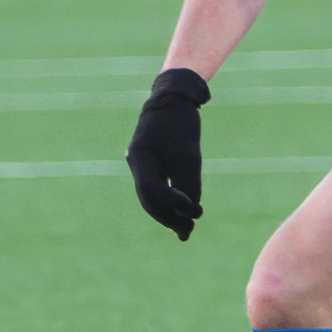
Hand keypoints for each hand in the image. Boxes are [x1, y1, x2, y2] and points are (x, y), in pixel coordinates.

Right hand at [126, 68, 208, 237]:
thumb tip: (191, 215)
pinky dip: (167, 200)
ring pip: (151, 196)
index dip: (173, 204)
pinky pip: (155, 187)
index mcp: (141, 156)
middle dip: (168, 217)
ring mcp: (139, 163)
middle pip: (148, 199)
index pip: (153, 190)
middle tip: (188, 232)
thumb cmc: (182, 124)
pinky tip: (181, 212)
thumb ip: (189, 185)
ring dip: (168, 212)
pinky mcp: (148, 163)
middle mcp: (135, 162)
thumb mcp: (190, 156)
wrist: (173, 98)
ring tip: (186, 229)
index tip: (195, 211)